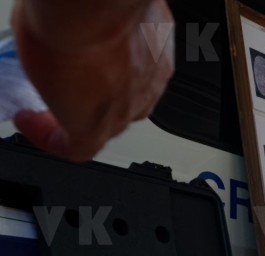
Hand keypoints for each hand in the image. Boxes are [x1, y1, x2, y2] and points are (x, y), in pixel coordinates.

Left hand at [11, 0, 174, 161]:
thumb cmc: (64, 30)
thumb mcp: (32, 62)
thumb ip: (45, 78)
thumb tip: (46, 67)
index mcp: (94, 124)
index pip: (75, 149)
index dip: (49, 136)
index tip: (34, 121)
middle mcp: (130, 110)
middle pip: (109, 122)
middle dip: (84, 107)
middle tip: (62, 86)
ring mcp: (153, 82)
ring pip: (133, 92)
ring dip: (112, 80)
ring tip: (91, 55)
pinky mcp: (165, 53)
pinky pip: (148, 61)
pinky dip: (131, 53)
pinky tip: (113, 34)